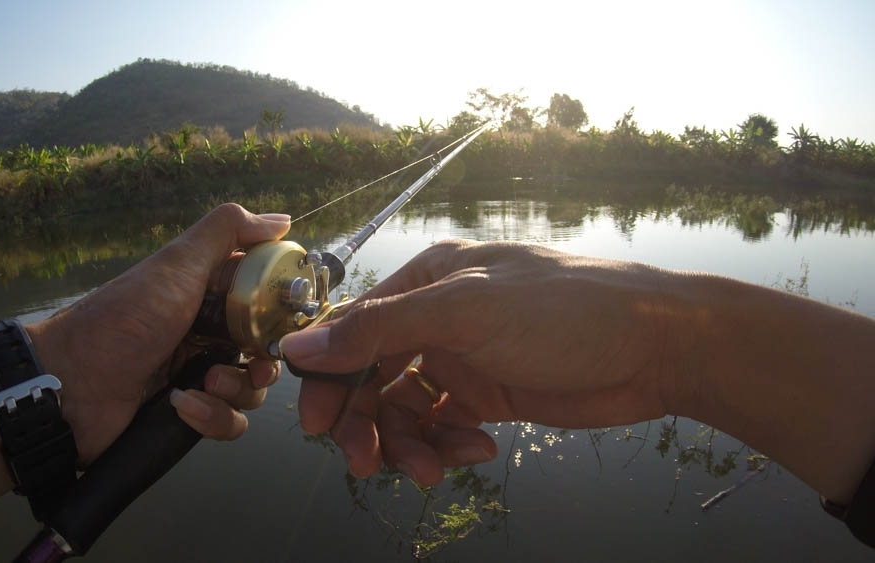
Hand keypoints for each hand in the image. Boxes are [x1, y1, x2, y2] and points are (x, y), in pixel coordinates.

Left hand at [29, 203, 290, 462]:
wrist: (69, 387)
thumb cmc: (124, 320)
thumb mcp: (176, 265)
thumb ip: (225, 232)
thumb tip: (282, 220)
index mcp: (208, 295)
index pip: (265, 300)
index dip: (281, 311)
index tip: (287, 319)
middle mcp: (208, 334)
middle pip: (266, 349)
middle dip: (263, 360)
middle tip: (252, 363)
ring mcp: (199, 376)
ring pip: (252, 389)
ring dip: (235, 389)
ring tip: (203, 384)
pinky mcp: (191, 416)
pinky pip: (229, 423)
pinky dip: (212, 417)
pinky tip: (182, 407)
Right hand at [280, 239, 679, 485]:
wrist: (659, 347)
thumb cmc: (569, 310)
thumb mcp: (466, 313)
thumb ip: (380, 331)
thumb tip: (300, 347)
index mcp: (425, 282)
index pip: (351, 331)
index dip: (328, 378)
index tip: (318, 424)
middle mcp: (437, 319)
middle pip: (372, 378)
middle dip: (366, 423)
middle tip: (366, 463)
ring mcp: (463, 360)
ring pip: (405, 411)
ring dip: (408, 445)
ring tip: (432, 470)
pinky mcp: (489, 396)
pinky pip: (443, 429)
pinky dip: (448, 447)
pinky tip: (478, 452)